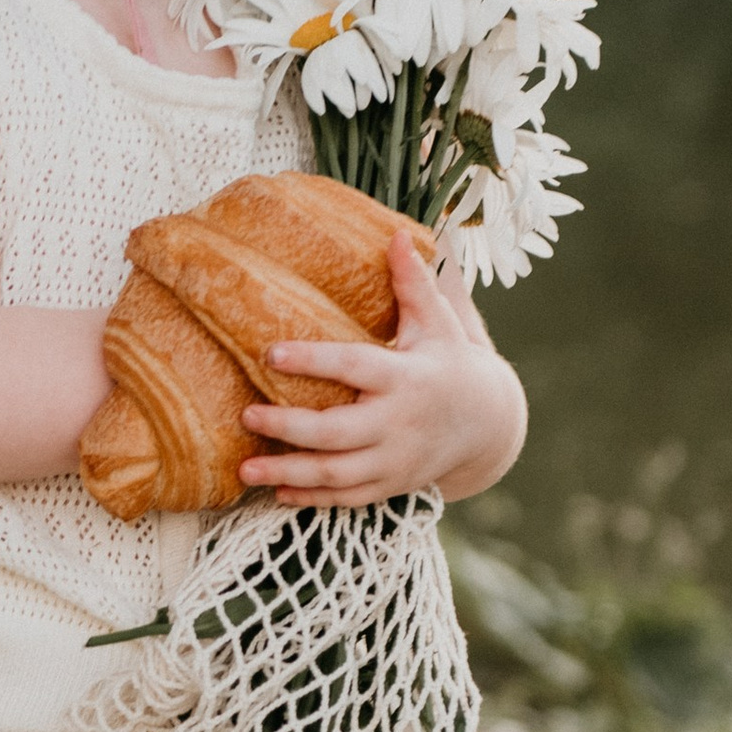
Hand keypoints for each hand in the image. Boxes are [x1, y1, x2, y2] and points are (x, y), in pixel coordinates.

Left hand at [241, 232, 525, 507]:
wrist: (487, 424)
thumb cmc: (450, 363)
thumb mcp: (439, 323)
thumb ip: (413, 283)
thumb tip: (395, 232)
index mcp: (405, 378)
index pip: (354, 367)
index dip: (313, 361)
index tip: (270, 352)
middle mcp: (398, 423)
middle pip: (337, 433)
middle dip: (289, 428)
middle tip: (247, 416)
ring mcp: (394, 461)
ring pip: (336, 474)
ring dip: (288, 474)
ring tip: (245, 470)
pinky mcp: (390, 484)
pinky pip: (347, 498)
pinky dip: (311, 499)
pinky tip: (275, 492)